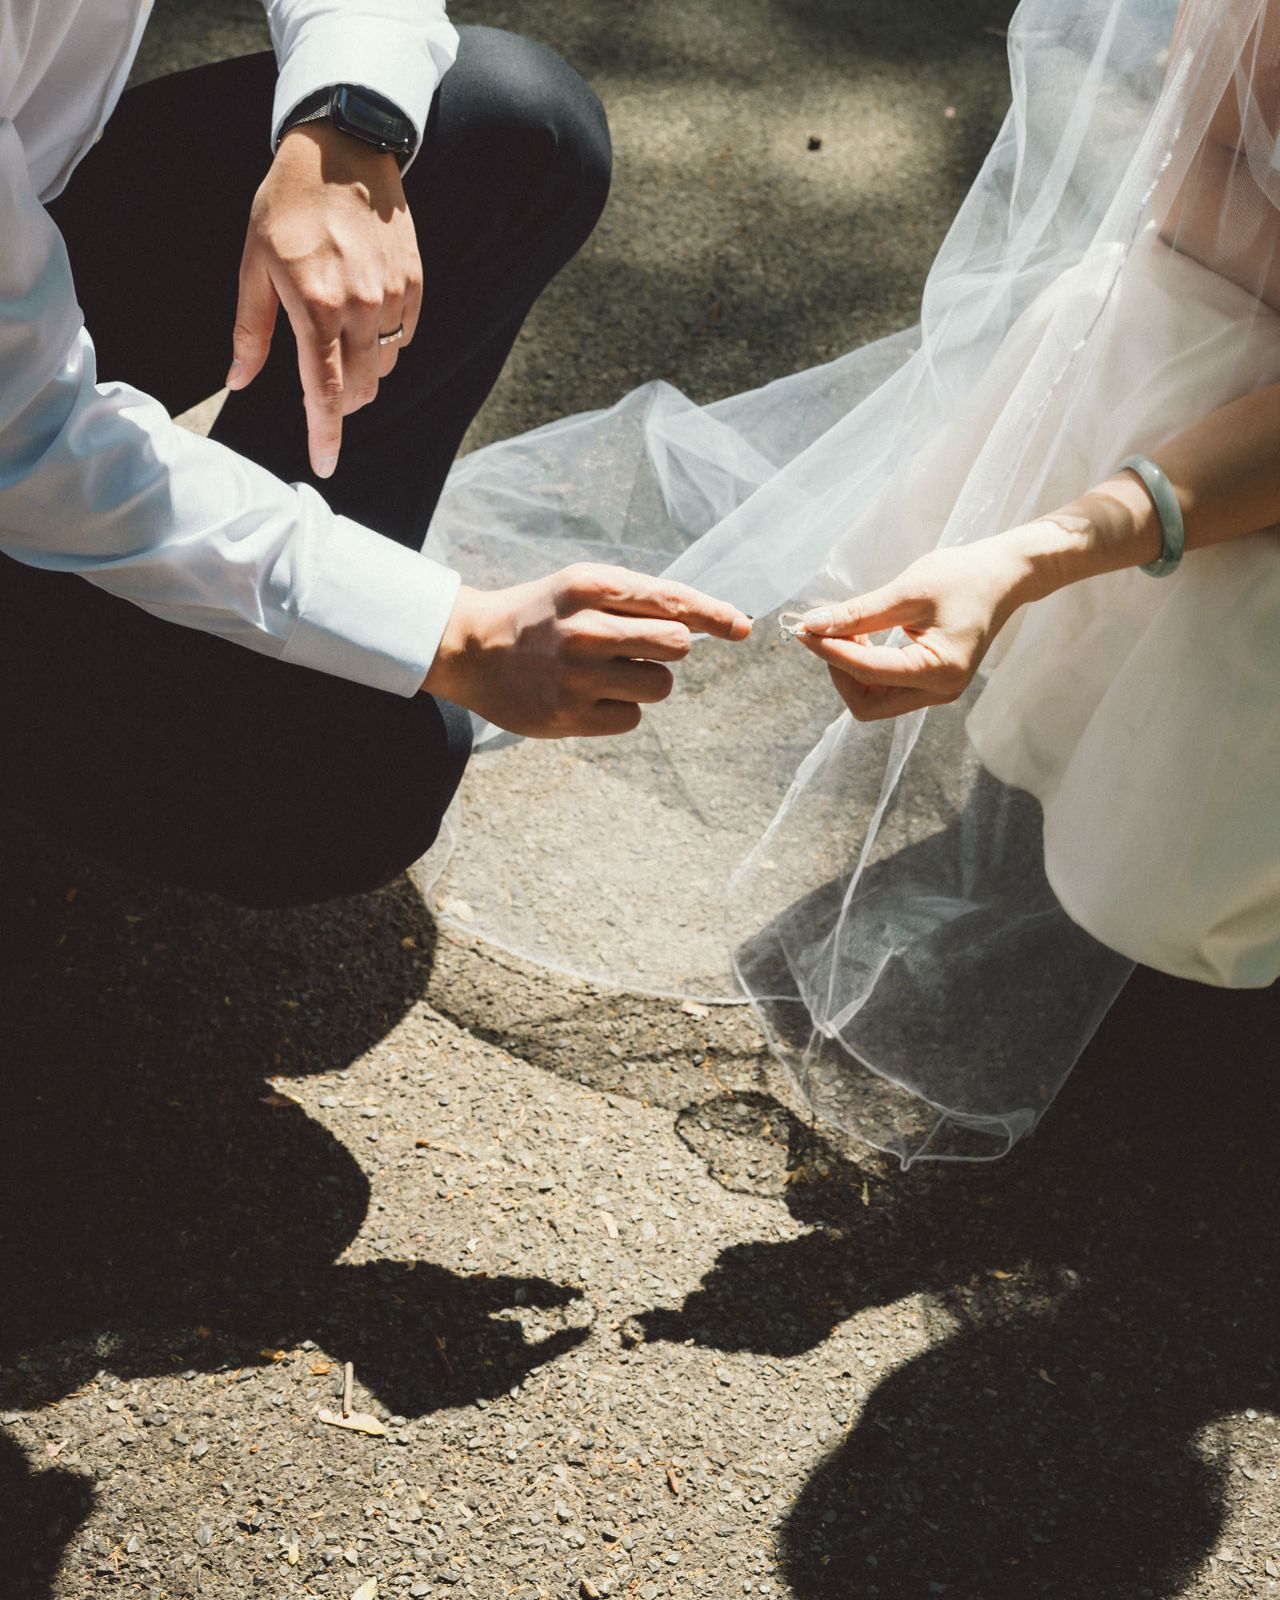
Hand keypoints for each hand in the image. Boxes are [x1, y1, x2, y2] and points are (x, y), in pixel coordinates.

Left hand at [226, 122, 420, 477]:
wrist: (343, 149)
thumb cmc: (287, 205)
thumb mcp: (254, 265)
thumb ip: (251, 330)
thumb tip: (239, 380)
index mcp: (317, 307)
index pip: (326, 392)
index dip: (324, 435)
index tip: (324, 466)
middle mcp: (362, 307)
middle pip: (362, 389)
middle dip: (342, 403)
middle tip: (322, 390)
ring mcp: (394, 296)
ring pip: (385, 366)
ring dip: (363, 371)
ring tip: (340, 339)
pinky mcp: (415, 282)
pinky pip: (404, 337)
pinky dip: (385, 342)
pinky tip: (365, 316)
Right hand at [423, 563, 752, 737]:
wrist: (473, 649)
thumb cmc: (544, 615)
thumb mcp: (583, 586)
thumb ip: (644, 598)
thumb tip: (721, 621)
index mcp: (591, 586)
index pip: (672, 600)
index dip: (715, 615)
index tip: (743, 627)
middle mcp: (586, 629)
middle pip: (677, 646)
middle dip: (668, 648)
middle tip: (634, 647)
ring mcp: (577, 676)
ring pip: (660, 685)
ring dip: (645, 680)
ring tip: (605, 671)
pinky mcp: (569, 716)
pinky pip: (633, 718)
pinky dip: (620, 708)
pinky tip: (587, 696)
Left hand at [796, 536, 1035, 721]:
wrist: (1003, 576)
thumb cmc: (963, 577)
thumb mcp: (907, 591)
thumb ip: (858, 612)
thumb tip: (812, 624)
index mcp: (939, 671)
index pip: (867, 671)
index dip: (829, 651)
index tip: (802, 629)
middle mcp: (940, 692)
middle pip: (866, 703)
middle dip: (839, 669)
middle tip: (829, 629)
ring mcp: (937, 692)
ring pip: (873, 699)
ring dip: (850, 668)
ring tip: (849, 627)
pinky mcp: (931, 684)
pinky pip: (886, 688)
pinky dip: (865, 666)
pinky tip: (863, 635)